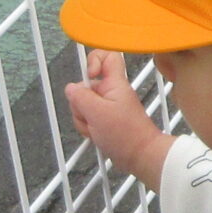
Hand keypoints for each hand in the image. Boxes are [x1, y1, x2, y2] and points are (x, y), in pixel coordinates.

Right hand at [66, 49, 175, 184]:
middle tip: (93, 116)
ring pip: (84, 105)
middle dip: (81, 105)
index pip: (107, 56)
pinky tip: (96, 135)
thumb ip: (81, 98)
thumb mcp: (97, 114)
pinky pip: (88, 119)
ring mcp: (109, 106)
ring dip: (84, 120)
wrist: (140, 157)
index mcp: (115, 83)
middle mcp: (112, 92)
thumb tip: (71, 88)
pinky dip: (88, 128)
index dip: (93, 60)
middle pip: (86, 87)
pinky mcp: (106, 120)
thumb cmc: (126, 135)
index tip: (88, 76)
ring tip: (97, 129)